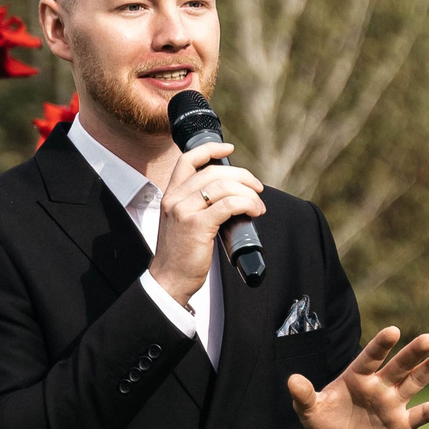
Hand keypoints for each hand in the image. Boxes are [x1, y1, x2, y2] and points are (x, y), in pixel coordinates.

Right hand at [151, 140, 263, 303]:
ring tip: (258, 205)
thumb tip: (230, 194)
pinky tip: (254, 212)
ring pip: (223, 186)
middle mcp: (175, 198)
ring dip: (248, 192)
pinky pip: (229, 204)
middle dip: (242, 176)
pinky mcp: (197, 225)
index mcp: (171, 195)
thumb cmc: (180, 254)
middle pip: (214, 172)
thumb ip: (196, 205)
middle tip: (257, 188)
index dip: (210, 149)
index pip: (187, 160)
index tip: (228, 148)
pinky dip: (247, 204)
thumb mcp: (181, 221)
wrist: (169, 279)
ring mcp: (185, 210)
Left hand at [287, 326, 428, 428]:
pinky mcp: (402, 424)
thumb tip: (292, 380)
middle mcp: (379, 385)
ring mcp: (393, 403)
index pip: (370, 358)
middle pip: (398, 366)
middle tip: (428, 339)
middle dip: (412, 354)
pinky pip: (421, 415)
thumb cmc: (325, 422)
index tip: (393, 331)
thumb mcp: (310, 411)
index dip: (380, 345)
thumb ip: (304, 395)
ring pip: (414, 382)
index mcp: (357, 377)